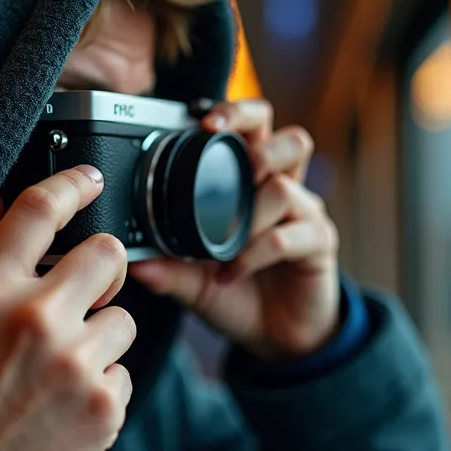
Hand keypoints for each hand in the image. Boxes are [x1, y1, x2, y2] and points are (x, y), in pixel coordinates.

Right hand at [0, 166, 134, 450]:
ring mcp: (74, 362)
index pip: (39, 211)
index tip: (90, 178)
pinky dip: (103, 387)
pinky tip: (68, 404)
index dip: (72, 182)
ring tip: (61, 369)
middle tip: (83, 295)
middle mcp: (34, 319)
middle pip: (107, 252)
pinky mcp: (104, 403)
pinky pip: (124, 370)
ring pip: (123, 318)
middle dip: (101, 270)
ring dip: (100, 339)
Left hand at [130, 99, 340, 360]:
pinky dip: (253, 254)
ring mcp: (305, 215)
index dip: (233, 113)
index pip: (254, 130)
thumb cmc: (239, 293)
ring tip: (226, 238)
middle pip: (288, 137)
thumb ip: (166, 266)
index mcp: (254, 183)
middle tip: (220, 145)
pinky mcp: (319, 244)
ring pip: (285, 184)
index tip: (200, 119)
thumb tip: (131, 258)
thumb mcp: (192, 280)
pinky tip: (230, 274)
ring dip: (248, 209)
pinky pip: (288, 236)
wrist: (277, 337)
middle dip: (253, 133)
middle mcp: (285, 189)